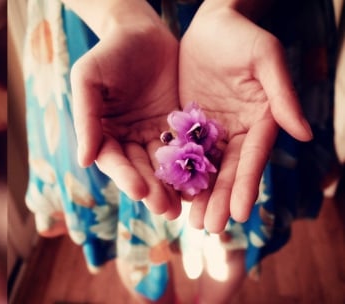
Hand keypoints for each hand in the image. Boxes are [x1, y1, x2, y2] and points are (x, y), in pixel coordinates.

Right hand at [70, 18, 181, 218]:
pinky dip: (192, 165)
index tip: (138, 191)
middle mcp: (128, 139)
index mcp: (103, 132)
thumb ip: (85, 117)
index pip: (112, 160)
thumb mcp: (88, 78)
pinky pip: (185, 148)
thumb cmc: (110, 52)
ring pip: (163, 165)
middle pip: (139, 169)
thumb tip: (85, 161)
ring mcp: (153, 134)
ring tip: (182, 206)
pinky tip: (201, 181)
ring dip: (172, 186)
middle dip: (152, 189)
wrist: (142, 32)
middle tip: (166, 209)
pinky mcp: (177, 127)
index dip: (124, 176)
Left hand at [179, 4, 312, 231]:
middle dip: (219, 199)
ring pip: (204, 168)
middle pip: (227, 171)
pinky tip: (169, 192)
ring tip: (191, 221)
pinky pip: (180, 152)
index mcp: (259, 121)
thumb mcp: (265, 58)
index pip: (252, 158)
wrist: (210, 25)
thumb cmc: (242, 36)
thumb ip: (282, 94)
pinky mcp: (187, 125)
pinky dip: (176, 173)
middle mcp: (235, 132)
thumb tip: (304, 134)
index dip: (246, 185)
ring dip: (198, 195)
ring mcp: (210, 131)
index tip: (240, 212)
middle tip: (210, 227)